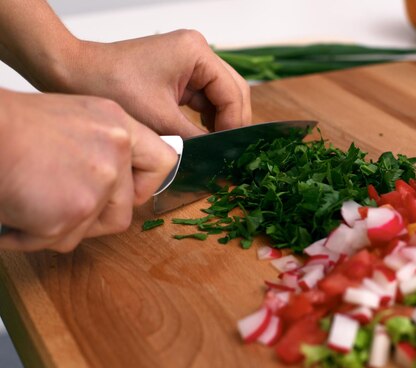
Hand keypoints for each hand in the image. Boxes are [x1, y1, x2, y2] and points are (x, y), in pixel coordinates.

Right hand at [0, 89, 176, 251]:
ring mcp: (99, 181)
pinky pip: (58, 240)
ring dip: (57, 228)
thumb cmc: (8, 128)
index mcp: (116, 124)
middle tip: (58, 207)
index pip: (162, 162)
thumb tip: (116, 184)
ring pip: (89, 230)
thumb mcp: (69, 121)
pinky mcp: (74, 210)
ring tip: (27, 203)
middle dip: (90, 220)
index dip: (146, 186)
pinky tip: (12, 214)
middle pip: (123, 211)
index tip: (127, 193)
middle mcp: (115, 150)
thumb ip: (100, 149)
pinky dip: (30, 236)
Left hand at [59, 30, 250, 136]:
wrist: (73, 73)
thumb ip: (195, 138)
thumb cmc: (108, 85)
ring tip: (215, 149)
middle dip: (231, 123)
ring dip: (220, 123)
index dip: (235, 125)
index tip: (229, 152)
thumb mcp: (159, 119)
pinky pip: (203, 99)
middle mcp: (197, 53)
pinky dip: (205, 119)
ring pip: (220, 97)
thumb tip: (218, 157)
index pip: (233, 93)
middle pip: (232, 92)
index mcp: (197, 53)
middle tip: (227, 153)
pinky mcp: (178, 75)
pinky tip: (202, 138)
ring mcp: (189, 63)